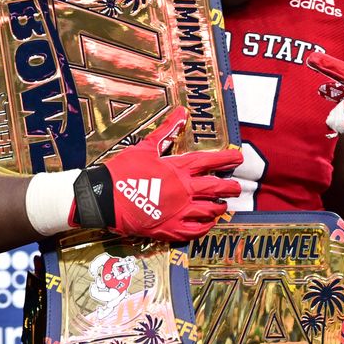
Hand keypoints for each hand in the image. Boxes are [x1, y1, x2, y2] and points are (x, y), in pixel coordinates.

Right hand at [80, 106, 241, 241]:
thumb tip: (182, 113)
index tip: (239, 158)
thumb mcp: (144, 147)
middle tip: (236, 187)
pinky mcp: (170, 228)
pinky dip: (205, 226)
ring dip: (219, 207)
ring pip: (209, 210)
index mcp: (178, 169)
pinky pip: (195, 230)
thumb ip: (166, 131)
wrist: (104, 197)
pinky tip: (208, 223)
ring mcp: (179, 211)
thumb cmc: (123, 171)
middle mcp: (184, 190)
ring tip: (222, 205)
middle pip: (215, 188)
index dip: (226, 158)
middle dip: (229, 187)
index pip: (209, 162)